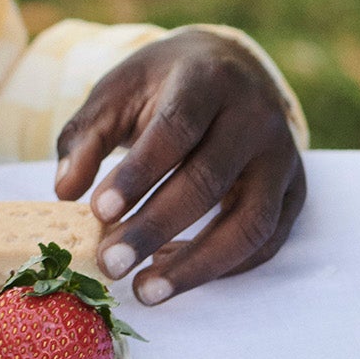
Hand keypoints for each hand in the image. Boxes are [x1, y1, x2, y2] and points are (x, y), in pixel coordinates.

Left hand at [54, 28, 304, 304]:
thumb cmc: (162, 85)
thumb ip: (86, 137)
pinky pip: (267, 241)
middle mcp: (255, 117)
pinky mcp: (294, 192)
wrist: (227, 67)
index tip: (98, 213)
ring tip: (146, 291)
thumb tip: (65, 190)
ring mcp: (282, 157)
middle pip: (208, 181)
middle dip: (155, 228)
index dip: (138, 174)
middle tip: (110, 264)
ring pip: (249, 222)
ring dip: (196, 264)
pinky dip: (224, 268)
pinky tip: (177, 277)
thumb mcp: (116, 94)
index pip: (175, 129)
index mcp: (207, 80)